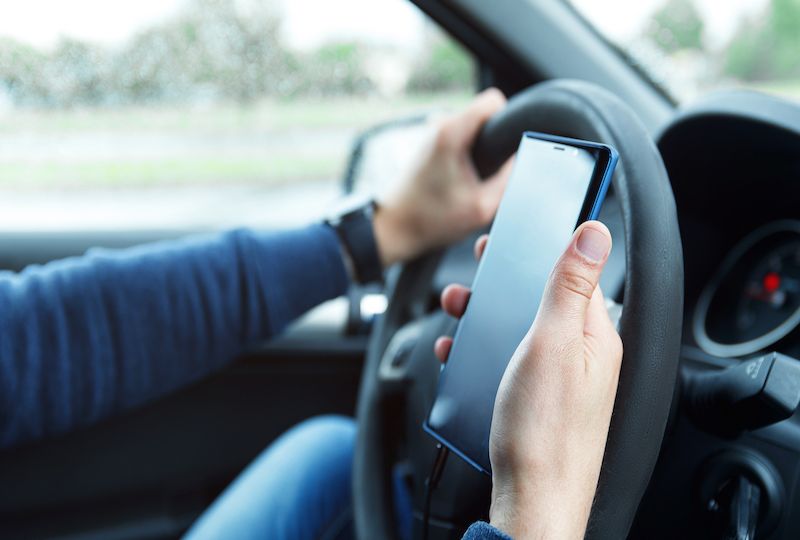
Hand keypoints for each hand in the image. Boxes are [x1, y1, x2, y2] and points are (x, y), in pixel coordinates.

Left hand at [373, 88, 512, 266]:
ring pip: (474, 128)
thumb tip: (520, 159)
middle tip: (487, 174)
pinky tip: (461, 181)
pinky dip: (468, 156)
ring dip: (481, 151)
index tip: (508, 147)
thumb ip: (508, 179)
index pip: (494, 100)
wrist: (395, 228)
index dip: (508, 120)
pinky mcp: (431, 144)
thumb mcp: (483, 207)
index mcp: (451, 132)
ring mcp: (433, 132)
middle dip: (494, 142)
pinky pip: (462, 138)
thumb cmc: (432, 220)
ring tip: (471, 181)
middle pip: (485, 115)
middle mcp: (440, 125)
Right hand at [435, 222, 622, 539]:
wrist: (533, 502)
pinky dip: (482, 351)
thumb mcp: (555, 343)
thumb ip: (570, 285)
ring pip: (519, 332)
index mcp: (596, 337)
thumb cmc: (546, 431)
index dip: (539, 254)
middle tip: (471, 283)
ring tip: (457, 314)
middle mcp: (581, 357)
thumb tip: (594, 233)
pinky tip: (461, 354)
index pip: (573, 277)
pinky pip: (508, 363)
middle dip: (503, 287)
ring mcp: (557, 381)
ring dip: (486, 318)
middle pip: (541, 303)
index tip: (508, 242)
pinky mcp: (535, 401)